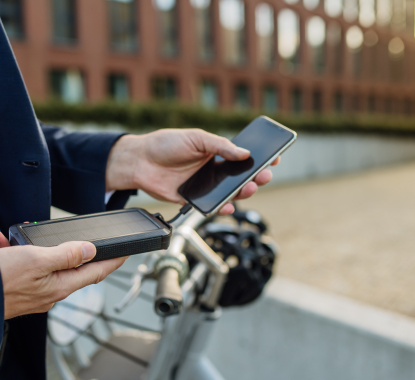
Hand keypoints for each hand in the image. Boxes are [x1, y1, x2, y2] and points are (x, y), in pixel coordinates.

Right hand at [0, 229, 126, 318]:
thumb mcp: (37, 259)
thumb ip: (66, 254)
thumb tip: (90, 250)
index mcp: (60, 286)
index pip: (95, 273)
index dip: (112, 261)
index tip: (126, 253)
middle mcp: (49, 292)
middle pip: (73, 268)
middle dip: (73, 249)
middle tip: (77, 236)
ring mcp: (34, 292)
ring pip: (45, 263)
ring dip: (38, 246)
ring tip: (24, 233)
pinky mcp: (17, 289)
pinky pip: (23, 266)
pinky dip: (16, 251)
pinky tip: (3, 241)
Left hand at [105, 129, 279, 214]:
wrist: (140, 161)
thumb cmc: (165, 144)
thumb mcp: (195, 138)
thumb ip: (220, 146)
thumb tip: (245, 153)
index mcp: (216, 152)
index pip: (243, 156)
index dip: (260, 157)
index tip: (274, 157)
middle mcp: (213, 170)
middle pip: (241, 177)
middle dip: (256, 176)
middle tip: (264, 175)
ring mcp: (204, 185)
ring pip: (230, 192)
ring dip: (243, 192)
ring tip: (249, 188)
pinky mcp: (193, 199)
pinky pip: (212, 205)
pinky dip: (222, 207)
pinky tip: (228, 204)